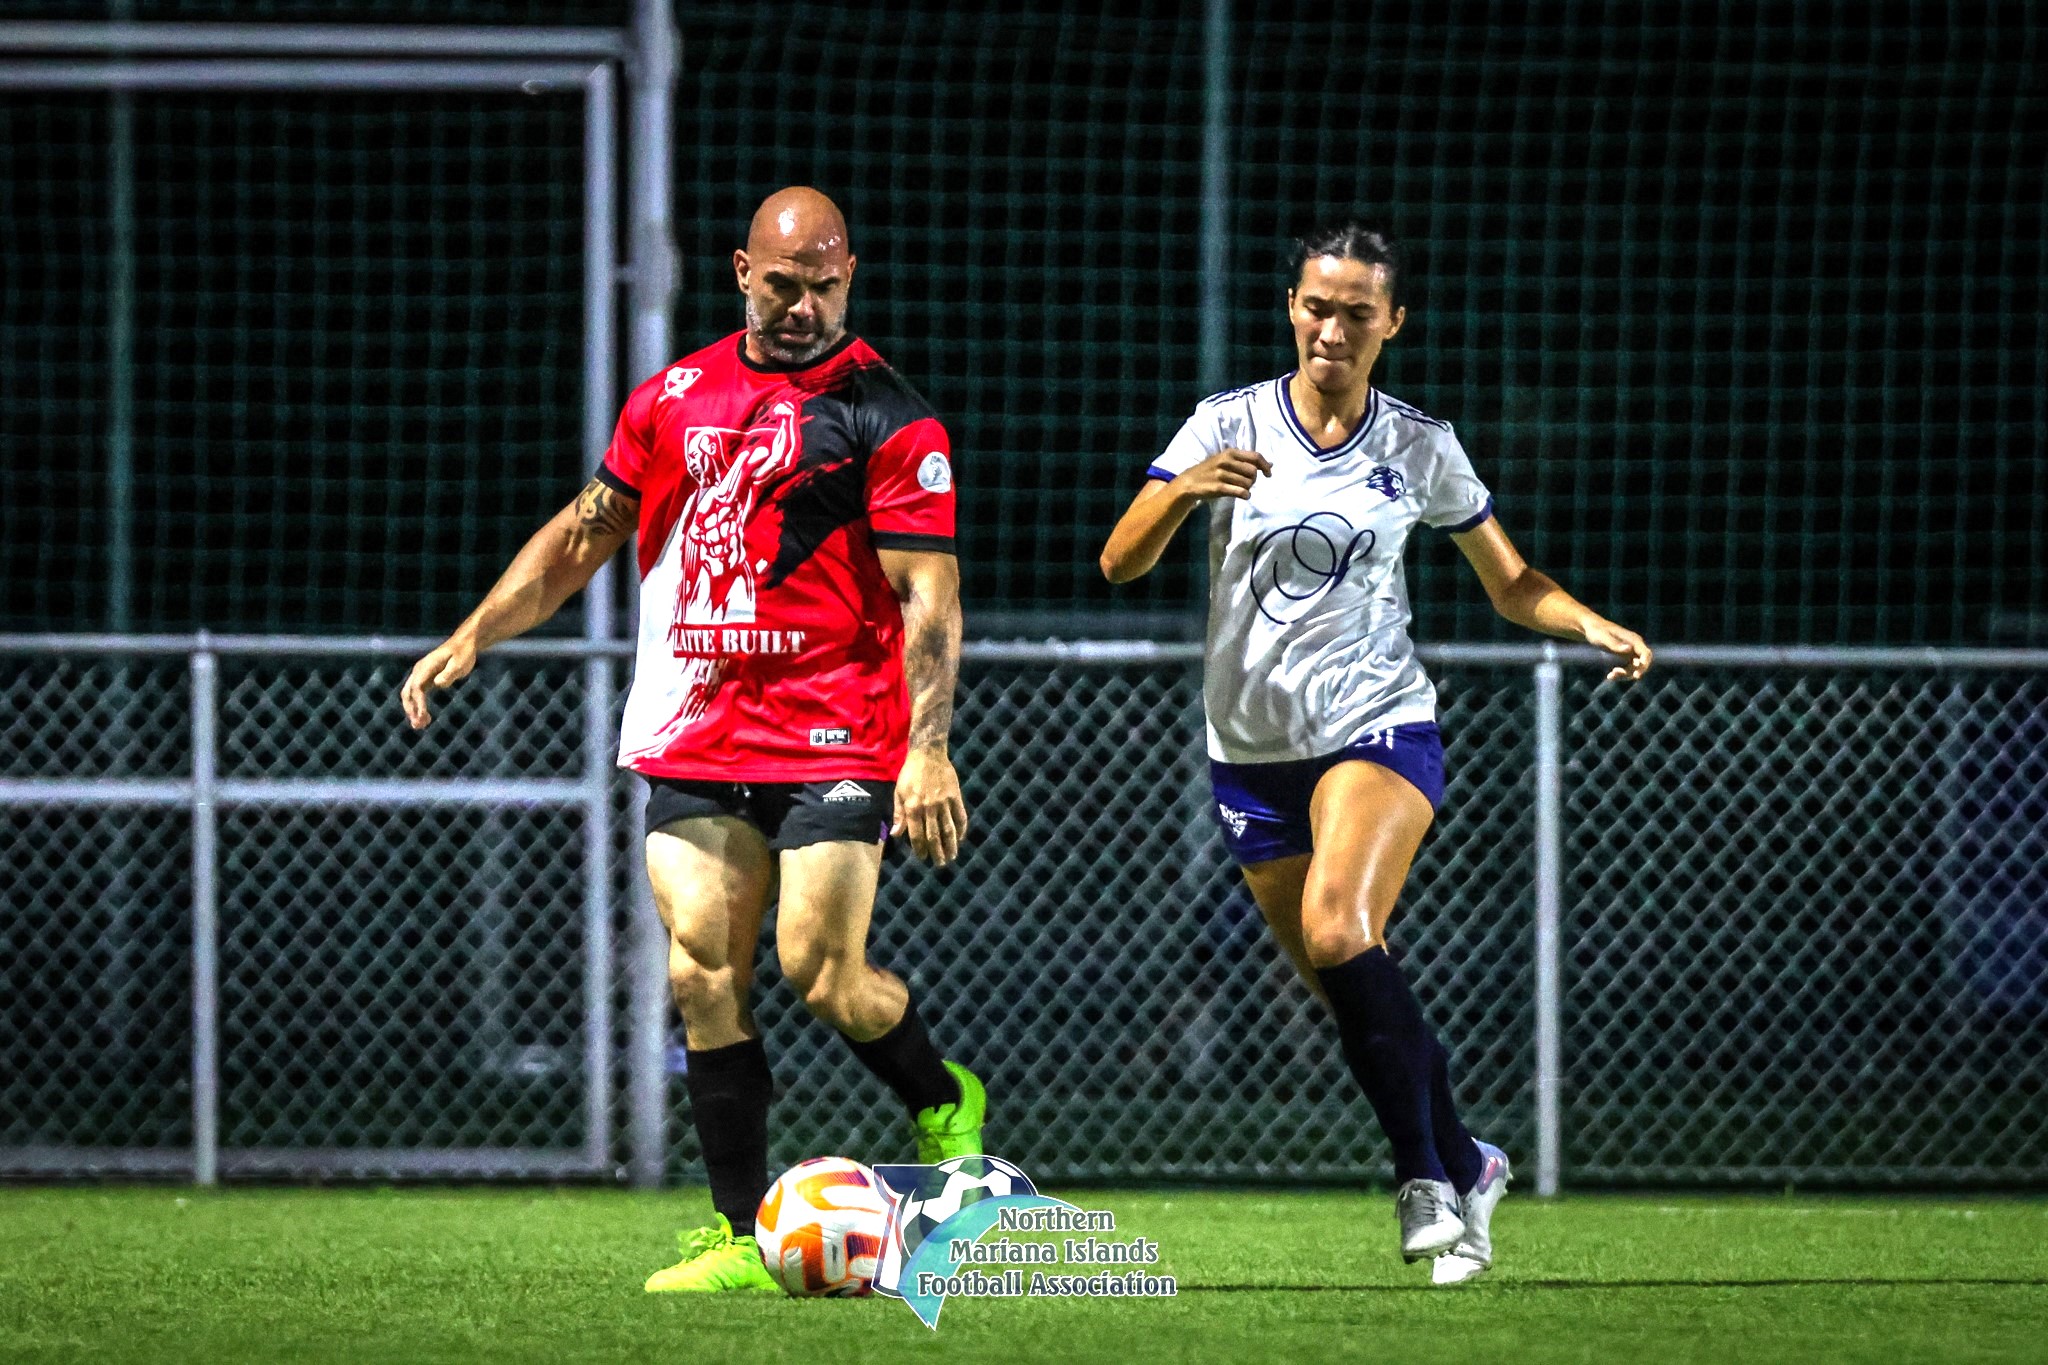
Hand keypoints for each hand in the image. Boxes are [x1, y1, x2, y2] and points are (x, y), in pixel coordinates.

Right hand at [400, 637, 478, 729]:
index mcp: (426, 666)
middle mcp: (419, 671)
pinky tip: (426, 719)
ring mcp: (420, 675)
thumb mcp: (459, 663)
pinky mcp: (426, 680)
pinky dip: (419, 707)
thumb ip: (449, 673)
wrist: (463, 645)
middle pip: (408, 693)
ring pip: (410, 696)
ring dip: (413, 711)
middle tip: (418, 725)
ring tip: (420, 726)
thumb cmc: (462, 653)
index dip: (419, 702)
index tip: (423, 716)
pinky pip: (418, 696)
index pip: (417, 687)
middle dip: (411, 709)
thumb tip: (438, 683)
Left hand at [892, 747, 968, 865]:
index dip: (919, 848)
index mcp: (913, 807)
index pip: (916, 834)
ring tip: (952, 856)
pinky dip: (961, 828)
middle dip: (937, 852)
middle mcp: (928, 807)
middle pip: (934, 835)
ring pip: (948, 829)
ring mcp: (943, 802)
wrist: (928, 753)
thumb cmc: (910, 774)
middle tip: (940, 864)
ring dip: (951, 845)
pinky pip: (960, 816)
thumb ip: (898, 814)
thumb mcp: (899, 792)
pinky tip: (961, 838)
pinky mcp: (955, 796)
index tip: (922, 858)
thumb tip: (896, 834)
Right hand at [1171, 447, 1271, 500]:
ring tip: (1240, 489)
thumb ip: (1246, 461)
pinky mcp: (1218, 487)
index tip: (1268, 474)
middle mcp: (1226, 461)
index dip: (1265, 466)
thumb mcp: (1226, 460)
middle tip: (1248, 484)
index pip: (1255, 456)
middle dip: (1254, 480)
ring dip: (1248, 488)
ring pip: (1248, 483)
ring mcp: (1221, 474)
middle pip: (1253, 472)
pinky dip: (1245, 495)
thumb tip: (1270, 464)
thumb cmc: (1211, 471)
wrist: (1189, 482)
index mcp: (1230, 452)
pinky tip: (1243, 496)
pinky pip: (1240, 492)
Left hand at [1583, 619, 1651, 681]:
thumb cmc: (1597, 630)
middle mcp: (1635, 645)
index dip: (1644, 664)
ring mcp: (1631, 651)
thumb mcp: (1603, 637)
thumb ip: (1615, 644)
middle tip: (1621, 675)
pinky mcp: (1625, 656)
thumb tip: (1629, 649)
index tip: (1636, 675)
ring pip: (1635, 668)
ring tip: (1611, 675)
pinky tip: (1610, 676)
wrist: (1591, 628)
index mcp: (1633, 639)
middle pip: (1644, 662)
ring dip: (1626, 674)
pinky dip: (1621, 673)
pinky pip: (1628, 668)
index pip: (1645, 653)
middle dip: (1635, 672)